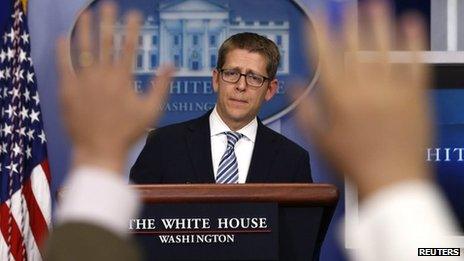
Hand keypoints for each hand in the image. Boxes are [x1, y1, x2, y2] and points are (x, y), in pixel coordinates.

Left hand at [56, 2, 172, 173]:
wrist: (99, 149)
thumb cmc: (128, 132)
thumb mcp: (151, 110)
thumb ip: (161, 86)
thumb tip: (171, 66)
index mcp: (122, 78)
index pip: (128, 46)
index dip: (132, 28)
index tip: (134, 14)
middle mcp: (102, 75)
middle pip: (105, 41)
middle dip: (107, 21)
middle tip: (108, 5)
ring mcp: (83, 81)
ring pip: (82, 49)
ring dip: (84, 29)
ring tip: (85, 14)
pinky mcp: (68, 90)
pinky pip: (63, 65)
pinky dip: (63, 51)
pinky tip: (63, 38)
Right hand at [296, 1, 432, 198]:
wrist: (392, 181)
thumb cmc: (354, 164)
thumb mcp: (321, 140)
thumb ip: (307, 109)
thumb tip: (295, 84)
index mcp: (340, 100)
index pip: (326, 58)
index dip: (319, 34)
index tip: (316, 17)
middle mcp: (365, 90)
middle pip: (355, 47)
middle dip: (349, 22)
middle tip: (346, 5)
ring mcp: (393, 91)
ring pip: (384, 49)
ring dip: (379, 24)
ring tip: (374, 5)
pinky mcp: (416, 96)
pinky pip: (416, 63)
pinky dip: (414, 42)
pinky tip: (411, 23)